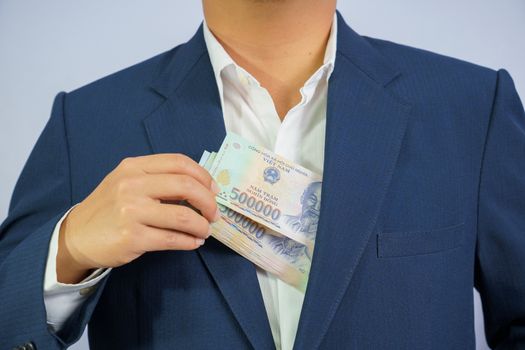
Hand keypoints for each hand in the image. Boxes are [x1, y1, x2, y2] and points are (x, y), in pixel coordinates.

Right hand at [56, 154, 218, 283]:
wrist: (76, 236)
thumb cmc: (109, 208)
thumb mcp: (127, 182)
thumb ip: (157, 179)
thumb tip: (200, 188)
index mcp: (134, 167)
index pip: (179, 162)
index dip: (204, 176)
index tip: (214, 190)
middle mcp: (132, 185)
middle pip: (186, 186)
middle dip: (208, 202)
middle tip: (214, 214)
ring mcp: (131, 212)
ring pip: (184, 216)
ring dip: (202, 226)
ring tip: (205, 231)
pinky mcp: (132, 237)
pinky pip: (173, 239)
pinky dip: (190, 241)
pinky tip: (194, 242)